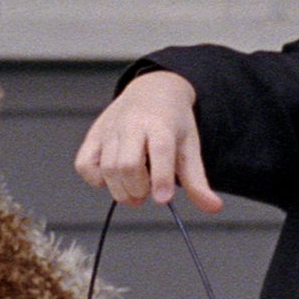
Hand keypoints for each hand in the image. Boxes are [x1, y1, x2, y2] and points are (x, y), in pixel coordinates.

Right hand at [78, 70, 216, 213]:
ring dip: (121, 190)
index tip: (163, 199)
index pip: (160, 150)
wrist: (153, 90)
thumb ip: (198, 181)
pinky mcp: (93, 135)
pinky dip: (96, 180)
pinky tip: (113, 180)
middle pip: (128, 165)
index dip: (160, 177)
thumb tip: (214, 209)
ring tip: (135, 190)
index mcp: (161, 125)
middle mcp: (132, 124)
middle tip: (147, 194)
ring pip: (107, 168)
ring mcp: (110, 129)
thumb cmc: (173, 123)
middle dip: (138, 189)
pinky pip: (84, 164)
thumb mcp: (190, 147)